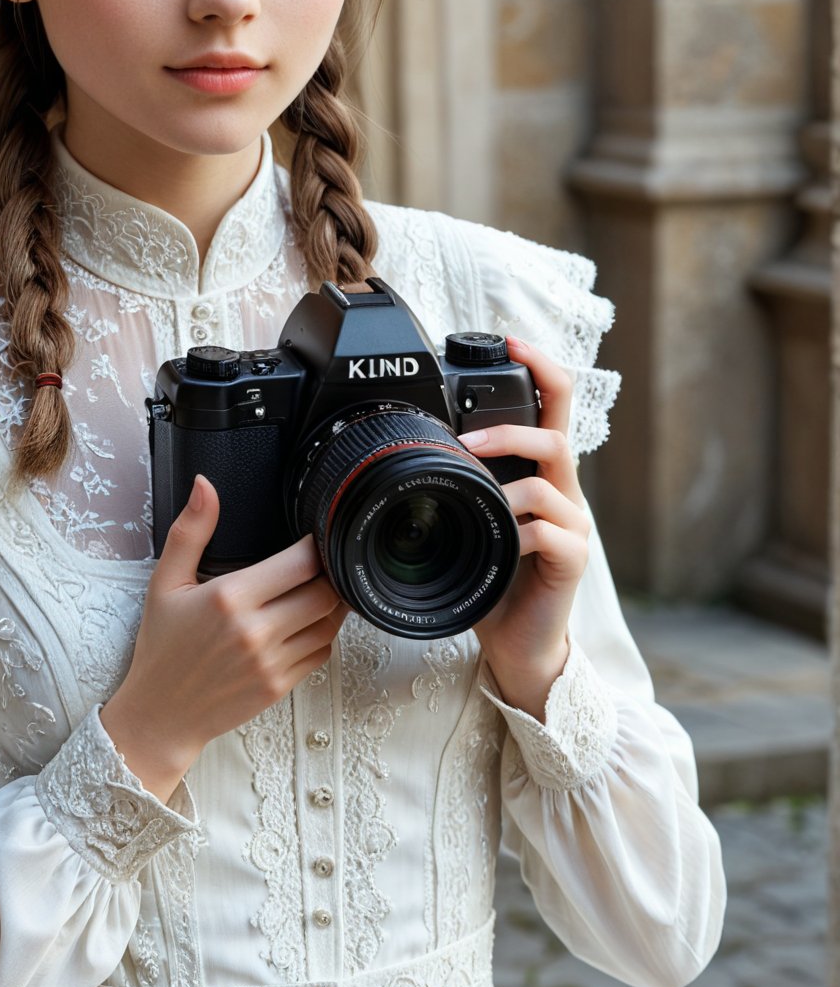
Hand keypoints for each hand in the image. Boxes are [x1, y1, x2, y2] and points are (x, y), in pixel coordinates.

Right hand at [100, 476, 348, 801]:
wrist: (159, 714)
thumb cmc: (162, 646)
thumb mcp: (166, 583)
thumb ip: (190, 531)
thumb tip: (205, 485)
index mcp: (229, 598)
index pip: (300, 563)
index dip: (317, 545)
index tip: (315, 534)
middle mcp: (255, 631)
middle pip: (325, 593)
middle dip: (330, 573)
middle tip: (325, 561)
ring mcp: (271, 662)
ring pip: (329, 624)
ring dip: (332, 604)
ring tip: (320, 588)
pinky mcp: (279, 687)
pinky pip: (320, 654)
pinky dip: (322, 635)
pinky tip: (306, 623)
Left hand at [457, 335, 589, 720]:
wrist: (518, 645)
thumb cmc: (491, 579)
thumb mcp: (470, 521)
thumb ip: (460, 484)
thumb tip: (413, 447)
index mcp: (539, 474)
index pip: (552, 405)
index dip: (539, 367)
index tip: (510, 341)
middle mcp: (563, 491)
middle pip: (559, 430)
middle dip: (511, 425)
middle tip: (466, 440)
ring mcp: (573, 524)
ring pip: (553, 473)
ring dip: (507, 478)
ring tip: (475, 495)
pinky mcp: (573, 558)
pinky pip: (550, 529)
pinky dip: (519, 530)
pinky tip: (500, 544)